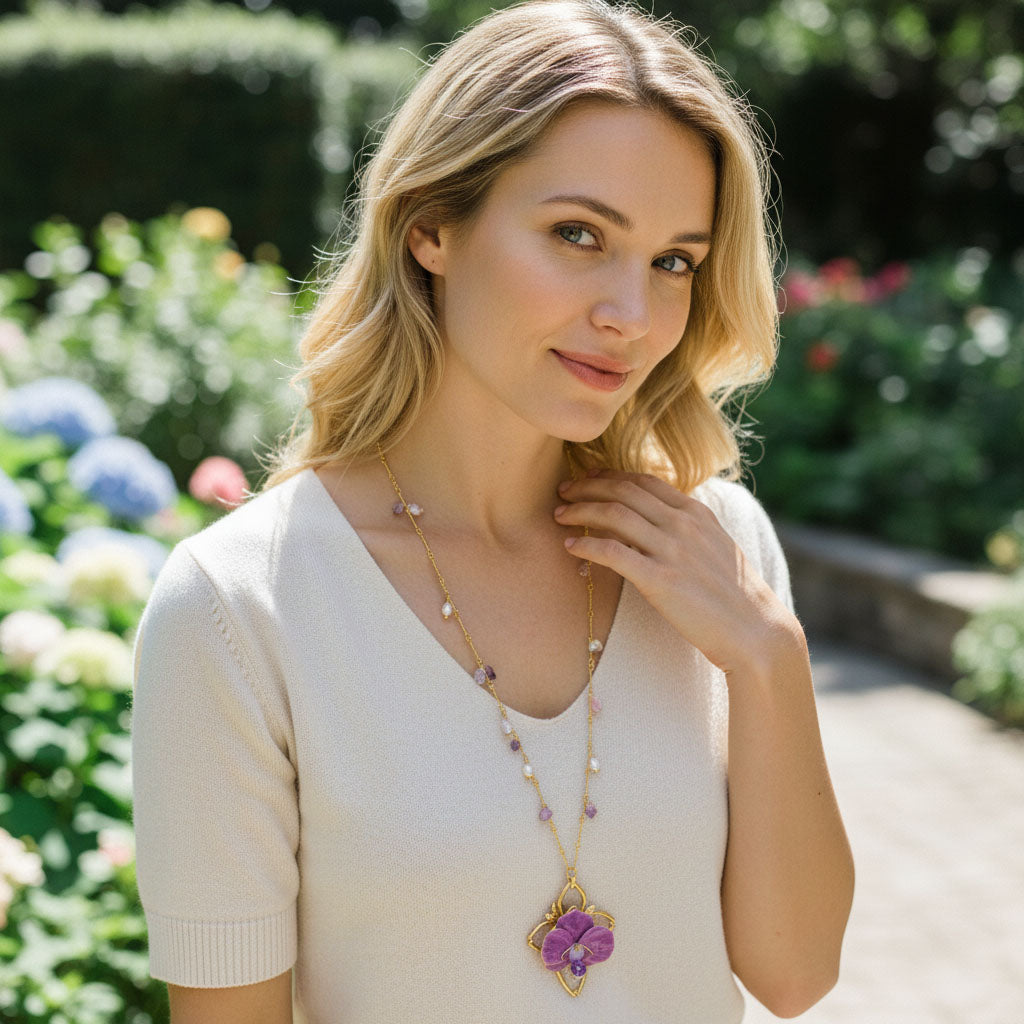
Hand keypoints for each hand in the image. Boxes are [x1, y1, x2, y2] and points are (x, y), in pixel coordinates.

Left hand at [553, 469, 797, 676]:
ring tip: (559, 516)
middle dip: (587, 487)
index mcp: (696, 513)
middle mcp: (682, 524)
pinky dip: (587, 546)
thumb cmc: (735, 595)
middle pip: (623, 491)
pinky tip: (571, 547)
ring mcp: (672, 550)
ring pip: (613, 515)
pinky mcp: (660, 580)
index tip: (588, 477)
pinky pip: (613, 553)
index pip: (644, 481)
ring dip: (580, 512)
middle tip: (562, 491)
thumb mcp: (716, 547)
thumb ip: (688, 528)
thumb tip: (659, 519)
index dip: (610, 475)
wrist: (755, 631)